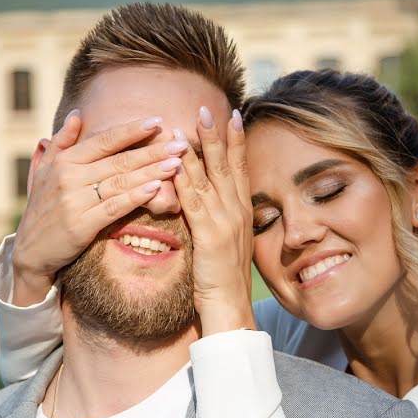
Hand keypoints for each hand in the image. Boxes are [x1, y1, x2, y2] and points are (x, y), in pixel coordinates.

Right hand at [11, 110, 189, 305]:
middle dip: (152, 150)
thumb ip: (62, 142)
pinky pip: (114, 207)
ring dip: (151, 172)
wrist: (30, 251)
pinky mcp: (81, 224)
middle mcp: (69, 177)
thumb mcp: (44, 171)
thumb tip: (77, 113)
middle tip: (180, 143)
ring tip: (176, 163)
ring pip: (120, 182)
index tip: (157, 121)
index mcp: (64, 161)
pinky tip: (156, 189)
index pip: (104, 141)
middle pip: (118, 160)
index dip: (131, 130)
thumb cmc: (43, 209)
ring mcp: (75, 201)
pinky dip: (136, 197)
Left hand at [173, 106, 255, 335]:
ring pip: (210, 178)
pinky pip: (194, 202)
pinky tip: (175, 163)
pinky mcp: (209, 236)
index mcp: (242, 213)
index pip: (239, 169)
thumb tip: (210, 203)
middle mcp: (236, 212)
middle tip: (207, 109)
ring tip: (188, 124)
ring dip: (199, 150)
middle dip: (217, 136)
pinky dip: (185, 180)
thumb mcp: (227, 243)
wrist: (229, 308)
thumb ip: (220, 219)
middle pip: (226, 166)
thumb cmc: (224, 280)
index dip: (236, 142)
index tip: (232, 116)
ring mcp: (224, 222)